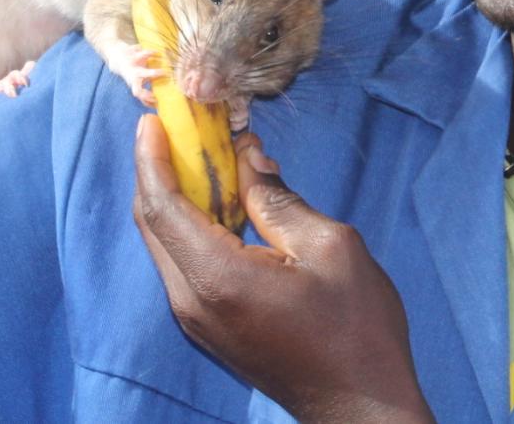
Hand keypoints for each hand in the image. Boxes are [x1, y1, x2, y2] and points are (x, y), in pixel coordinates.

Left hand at [133, 115, 434, 423]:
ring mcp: (198, 320)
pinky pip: (186, 262)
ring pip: (168, 244)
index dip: (153, 158)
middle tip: (180, 127)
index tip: (151, 119)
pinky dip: (195, 223)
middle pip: (155, 225)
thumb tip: (247, 158)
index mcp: (218, 278)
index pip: (164, 207)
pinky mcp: (212, 327)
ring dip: (179, 195)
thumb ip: (279, 199)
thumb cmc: (355, 323)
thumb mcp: (329, 245)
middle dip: (160, 170)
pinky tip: (225, 198)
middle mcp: (193, 302)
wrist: (361, 405)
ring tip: (206, 152)